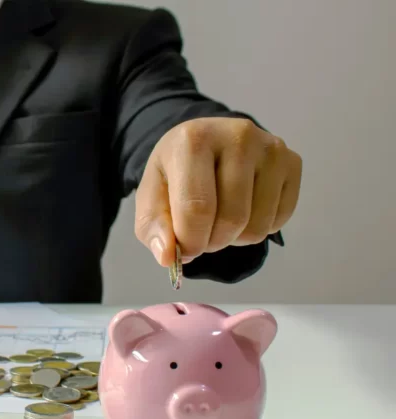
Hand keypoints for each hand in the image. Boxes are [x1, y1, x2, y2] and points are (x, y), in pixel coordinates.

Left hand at [134, 117, 300, 265]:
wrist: (205, 144)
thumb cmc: (176, 174)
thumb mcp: (151, 197)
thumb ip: (154, 229)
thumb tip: (169, 257)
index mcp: (193, 141)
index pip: (197, 209)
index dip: (190, 242)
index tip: (184, 250)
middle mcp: (238, 136)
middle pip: (232, 219)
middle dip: (213, 242)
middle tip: (202, 234)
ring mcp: (270, 147)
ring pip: (258, 226)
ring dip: (235, 238)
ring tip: (220, 219)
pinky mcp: (291, 161)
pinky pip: (279, 220)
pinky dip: (259, 228)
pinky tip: (244, 209)